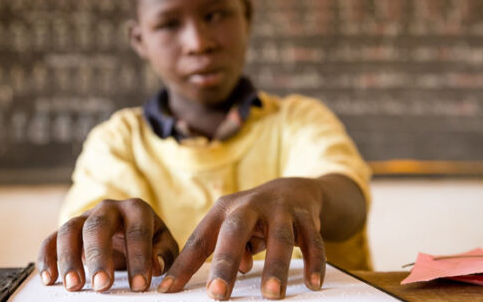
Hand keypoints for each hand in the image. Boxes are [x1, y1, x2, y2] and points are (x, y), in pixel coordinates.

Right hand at [37, 198, 178, 292]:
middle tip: (102, 286)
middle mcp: (108, 208)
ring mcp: (85, 217)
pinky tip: (49, 279)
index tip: (139, 285)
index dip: (139, 258)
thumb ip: (163, 253)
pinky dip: (47, 258)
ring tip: (74, 286)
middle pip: (99, 226)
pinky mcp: (68, 230)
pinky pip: (51, 240)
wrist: (129, 230)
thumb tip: (155, 265)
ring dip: (69, 259)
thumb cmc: (149, 240)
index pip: (137, 231)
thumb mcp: (163, 244)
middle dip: (100, 257)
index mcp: (136, 209)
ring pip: (70, 230)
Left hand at [157, 177, 326, 299]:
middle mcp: (249, 206)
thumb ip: (224, 251)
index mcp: (224, 210)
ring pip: (278, 237)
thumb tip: (226, 278)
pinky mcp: (305, 216)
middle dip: (226, 264)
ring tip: (271, 295)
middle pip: (235, 232)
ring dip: (275, 267)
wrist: (294, 190)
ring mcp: (279, 209)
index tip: (168, 291)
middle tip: (218, 295)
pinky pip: (312, 240)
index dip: (183, 266)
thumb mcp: (233, 229)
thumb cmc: (254, 218)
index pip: (200, 240)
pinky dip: (313, 262)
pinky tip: (313, 284)